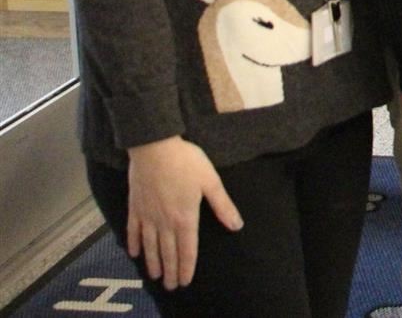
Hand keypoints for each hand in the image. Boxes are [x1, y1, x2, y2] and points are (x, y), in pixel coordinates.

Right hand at [125, 136, 241, 289]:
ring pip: (149, 245)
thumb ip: (223, 206)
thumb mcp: (211, 181)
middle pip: (167, 251)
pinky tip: (133, 253)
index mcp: (185, 217)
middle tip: (171, 286)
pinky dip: (133, 243)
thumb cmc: (186, 161)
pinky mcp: (135, 206)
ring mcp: (147, 215)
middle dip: (170, 270)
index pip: (187, 249)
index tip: (185, 282)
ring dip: (152, 262)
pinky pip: (132, 229)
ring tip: (155, 276)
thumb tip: (236, 226)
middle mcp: (164, 221)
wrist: (154, 147)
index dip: (187, 267)